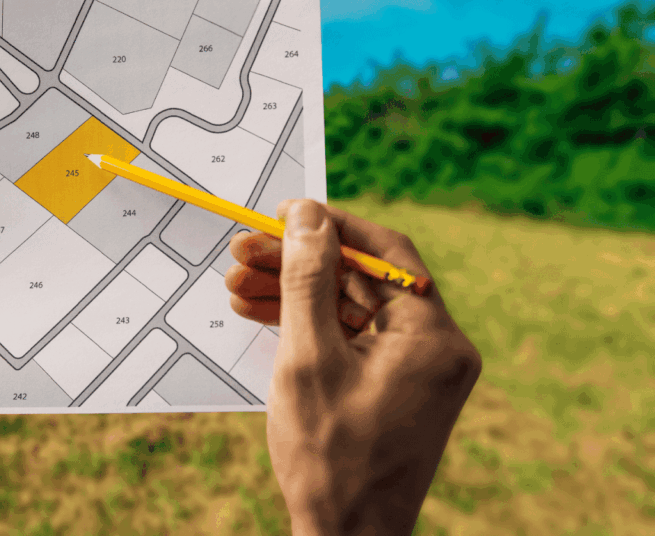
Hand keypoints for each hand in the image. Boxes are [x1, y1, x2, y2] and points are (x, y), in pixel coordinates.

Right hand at [225, 200, 481, 535]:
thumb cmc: (329, 459)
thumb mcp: (307, 358)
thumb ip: (307, 280)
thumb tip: (306, 216)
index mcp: (433, 337)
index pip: (385, 252)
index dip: (331, 227)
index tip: (282, 215)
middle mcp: (436, 348)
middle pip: (362, 279)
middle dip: (298, 264)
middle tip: (243, 254)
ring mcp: (417, 369)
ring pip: (351, 307)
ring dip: (295, 294)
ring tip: (237, 288)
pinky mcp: (396, 386)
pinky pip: (352, 338)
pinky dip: (310, 326)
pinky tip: (262, 316)